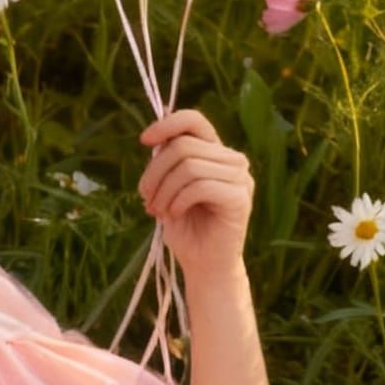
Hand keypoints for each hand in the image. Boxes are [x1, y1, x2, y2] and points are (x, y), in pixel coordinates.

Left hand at [137, 108, 252, 281]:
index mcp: (215, 153)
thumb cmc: (186, 227)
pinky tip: (173, 215)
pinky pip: (200, 186)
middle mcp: (232, 160)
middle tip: (145, 197)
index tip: (144, 141)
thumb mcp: (168, 188)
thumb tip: (152, 137)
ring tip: (156, 210)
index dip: (166, 124)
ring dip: (163, 190)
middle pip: (183, 146)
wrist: (204, 265)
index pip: (194, 120)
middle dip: (154, 172)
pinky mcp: (240, 198)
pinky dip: (177, 201)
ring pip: (189, 166)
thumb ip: (167, 162)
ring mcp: (240, 178)